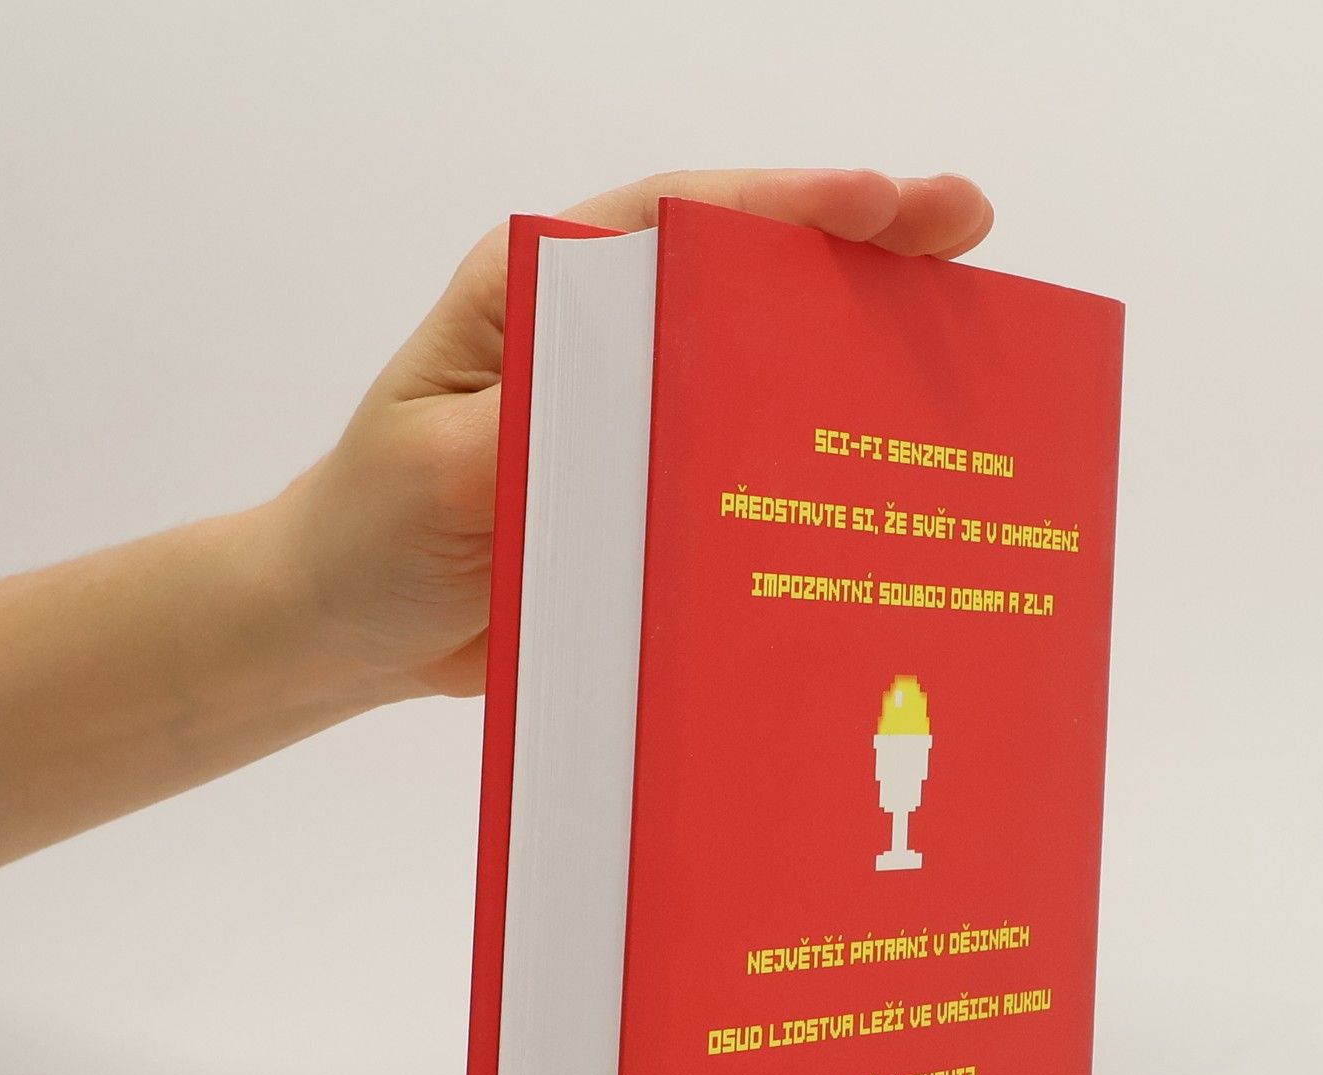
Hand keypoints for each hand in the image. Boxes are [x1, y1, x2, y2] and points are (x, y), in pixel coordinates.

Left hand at [270, 168, 994, 700]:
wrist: (352, 628)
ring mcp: (636, 415)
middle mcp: (602, 337)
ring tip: (970, 330)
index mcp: (540, 292)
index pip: (675, 223)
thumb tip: (648, 413)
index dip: (785, 206)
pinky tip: (896, 461)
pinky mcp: (653, 490)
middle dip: (859, 247)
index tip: (881, 200)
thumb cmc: (375, 532)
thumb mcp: (440, 471)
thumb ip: (535, 431)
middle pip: (745, 273)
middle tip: (968, 227)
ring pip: (762, 360)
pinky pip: (748, 461)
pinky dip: (821, 454)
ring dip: (859, 343)